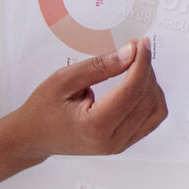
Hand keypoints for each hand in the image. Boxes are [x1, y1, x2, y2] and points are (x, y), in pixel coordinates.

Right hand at [6, 38, 166, 159]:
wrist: (32, 138)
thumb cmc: (42, 110)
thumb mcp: (64, 80)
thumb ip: (99, 67)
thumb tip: (130, 53)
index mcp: (95, 127)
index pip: (132, 92)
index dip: (142, 64)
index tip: (141, 43)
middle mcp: (113, 140)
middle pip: (147, 100)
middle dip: (146, 71)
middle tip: (135, 50)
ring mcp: (121, 145)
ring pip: (156, 111)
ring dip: (152, 85)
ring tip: (135, 67)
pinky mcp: (125, 143)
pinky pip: (152, 119)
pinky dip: (151, 99)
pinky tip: (138, 84)